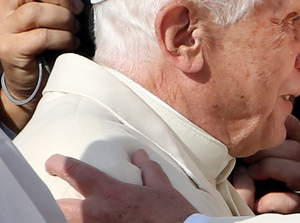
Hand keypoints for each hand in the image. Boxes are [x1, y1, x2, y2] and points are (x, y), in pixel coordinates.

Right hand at [0, 0, 89, 131]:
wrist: (40, 82)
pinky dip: (62, 38)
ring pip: (35, 10)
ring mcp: (3, 28)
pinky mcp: (10, 50)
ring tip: (74, 30)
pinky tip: (71, 44)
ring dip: (64, 19)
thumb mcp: (62, 3)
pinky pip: (40, 36)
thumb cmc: (54, 39)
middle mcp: (4, 6)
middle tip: (79, 10)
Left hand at [46, 149, 195, 222]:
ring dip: (69, 218)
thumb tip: (139, 155)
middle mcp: (97, 213)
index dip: (59, 164)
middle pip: (58, 208)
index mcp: (111, 192)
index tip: (53, 163)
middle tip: (58, 201)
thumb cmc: (172, 214)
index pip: (75, 172)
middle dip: (53, 203)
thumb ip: (148, 170)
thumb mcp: (162, 187)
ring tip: (73, 214)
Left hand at [232, 115, 299, 213]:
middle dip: (268, 149)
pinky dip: (272, 200)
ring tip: (252, 173)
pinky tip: (258, 202)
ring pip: (298, 173)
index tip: (263, 126)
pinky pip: (291, 203)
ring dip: (270, 168)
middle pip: (298, 151)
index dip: (285, 126)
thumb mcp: (287, 167)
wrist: (299, 220)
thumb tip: (258, 135)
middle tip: (247, 154)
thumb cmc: (284, 193)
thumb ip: (280, 152)